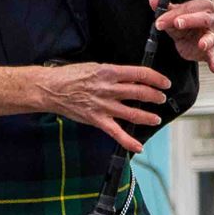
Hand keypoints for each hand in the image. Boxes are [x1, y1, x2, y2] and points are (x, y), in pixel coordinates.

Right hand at [35, 60, 170, 152]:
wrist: (49, 89)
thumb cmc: (69, 76)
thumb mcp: (94, 67)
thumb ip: (113, 74)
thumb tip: (132, 79)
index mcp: (108, 72)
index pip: (140, 74)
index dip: (156, 78)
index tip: (164, 82)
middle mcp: (108, 89)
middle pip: (140, 93)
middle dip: (155, 96)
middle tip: (161, 98)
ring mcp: (102, 106)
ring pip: (132, 112)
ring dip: (148, 116)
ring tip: (155, 117)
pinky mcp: (96, 119)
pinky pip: (116, 132)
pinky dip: (128, 141)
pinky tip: (138, 147)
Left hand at [150, 0, 213, 73]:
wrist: (194, 38)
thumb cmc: (183, 23)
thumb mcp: (173, 16)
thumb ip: (164, 7)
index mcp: (201, 7)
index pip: (187, 8)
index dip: (173, 14)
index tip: (159, 21)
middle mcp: (210, 19)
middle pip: (202, 18)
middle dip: (189, 20)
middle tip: (177, 23)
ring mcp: (212, 35)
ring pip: (211, 36)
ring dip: (206, 40)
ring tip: (202, 44)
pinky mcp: (210, 50)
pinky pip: (213, 55)